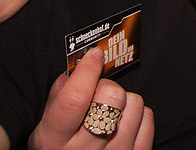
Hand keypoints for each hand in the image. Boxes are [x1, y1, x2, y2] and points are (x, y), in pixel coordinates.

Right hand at [28, 47, 153, 148]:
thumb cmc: (60, 143)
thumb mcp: (47, 121)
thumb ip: (61, 91)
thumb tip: (85, 62)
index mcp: (54, 140)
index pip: (75, 98)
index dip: (88, 70)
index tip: (95, 54)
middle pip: (111, 97)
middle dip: (107, 86)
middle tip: (99, 93)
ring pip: (134, 104)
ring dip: (125, 101)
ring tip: (112, 111)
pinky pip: (147, 119)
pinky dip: (139, 114)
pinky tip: (124, 121)